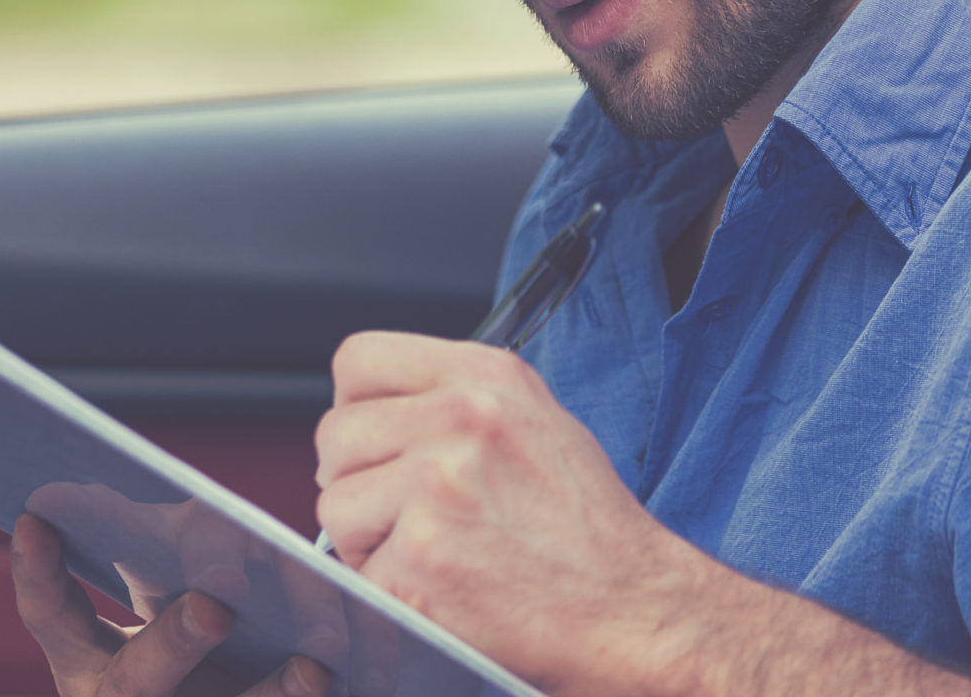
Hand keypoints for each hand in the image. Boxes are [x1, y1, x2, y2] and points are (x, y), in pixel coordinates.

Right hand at [11, 514, 329, 696]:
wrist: (224, 688)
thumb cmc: (188, 633)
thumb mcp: (157, 584)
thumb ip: (134, 538)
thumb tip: (82, 484)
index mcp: (89, 660)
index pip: (52, 617)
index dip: (40, 574)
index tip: (36, 516)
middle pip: (136, 684)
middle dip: (174, 643)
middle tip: (217, 603)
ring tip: (316, 664)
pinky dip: (326, 696)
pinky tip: (352, 676)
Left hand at [314, 332, 701, 696]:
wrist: (634, 610)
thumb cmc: (586, 527)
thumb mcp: (533, 421)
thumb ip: (452, 401)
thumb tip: (369, 414)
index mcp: (486, 377)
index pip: (357, 359)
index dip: (356, 407)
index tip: (374, 443)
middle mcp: (461, 419)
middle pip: (335, 436)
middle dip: (358, 482)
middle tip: (408, 516)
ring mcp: (438, 489)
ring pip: (335, 505)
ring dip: (368, 542)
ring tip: (433, 554)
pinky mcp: (422, 561)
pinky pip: (359, 575)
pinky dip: (391, 594)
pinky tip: (445, 593)